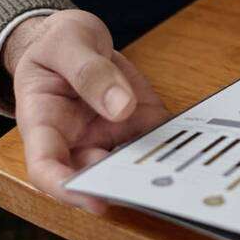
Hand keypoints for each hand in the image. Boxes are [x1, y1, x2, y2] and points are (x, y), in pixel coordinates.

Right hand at [5, 10, 169, 211]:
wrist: (78, 40)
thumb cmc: (56, 44)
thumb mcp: (66, 43)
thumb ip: (88, 72)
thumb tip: (120, 106)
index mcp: (44, 123)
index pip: (46, 167)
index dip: (67, 189)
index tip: (95, 199)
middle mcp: (77, 139)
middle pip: (95, 175)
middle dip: (122, 185)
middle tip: (150, 186)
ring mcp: (110, 136)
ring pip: (132, 165)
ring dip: (154, 170)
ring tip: (179, 170)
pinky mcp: (140, 126)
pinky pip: (158, 142)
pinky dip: (177, 146)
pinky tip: (195, 143)